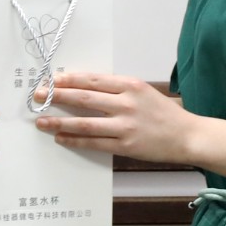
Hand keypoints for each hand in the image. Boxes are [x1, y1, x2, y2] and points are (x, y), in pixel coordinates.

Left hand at [32, 73, 200, 163]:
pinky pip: (94, 143)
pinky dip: (75, 140)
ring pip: (85, 122)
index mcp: (131, 85)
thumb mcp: (143, 92)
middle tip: (38, 95)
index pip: (92, 79)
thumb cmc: (164, 114)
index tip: (52, 80)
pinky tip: (61, 138)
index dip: (69, 80)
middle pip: (84, 98)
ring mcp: (126, 126)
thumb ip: (117, 89)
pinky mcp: (126, 146)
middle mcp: (127, 103)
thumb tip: (83, 88)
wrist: (188, 136)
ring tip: (41, 121)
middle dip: (57, 96)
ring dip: (60, 121)